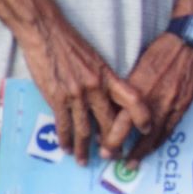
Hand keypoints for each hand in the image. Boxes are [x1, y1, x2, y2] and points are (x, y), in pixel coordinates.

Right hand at [19, 18, 153, 164]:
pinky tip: (66, 148)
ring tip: (84, 161)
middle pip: (109, 122)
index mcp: (108, 76)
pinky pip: (64, 125)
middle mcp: (96, 87)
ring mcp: (76, 94)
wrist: (46, 32)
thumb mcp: (96, 60)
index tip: (147, 130)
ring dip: (84, 149)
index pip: (133, 99)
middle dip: (112, 144)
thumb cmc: (71, 44)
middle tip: (113, 157)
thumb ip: (104, 80)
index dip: (142, 116)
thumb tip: (110, 101)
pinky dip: (65, 139)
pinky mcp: (57, 98)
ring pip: (85, 130)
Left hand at [110, 31, 192, 161]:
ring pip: (152, 136)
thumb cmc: (162, 49)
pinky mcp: (182, 107)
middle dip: (120, 148)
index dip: (110, 136)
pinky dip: (158, 142)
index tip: (101, 144)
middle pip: (133, 132)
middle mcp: (151, 100)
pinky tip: (151, 148)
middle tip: (110, 158)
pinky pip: (168, 130)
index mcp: (136, 88)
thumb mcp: (139, 65)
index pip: (119, 119)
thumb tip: (116, 103)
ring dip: (140, 152)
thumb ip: (128, 86)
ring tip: (131, 163)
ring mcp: (168, 105)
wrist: (191, 43)